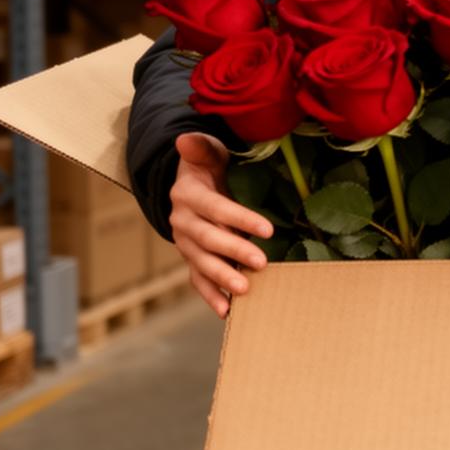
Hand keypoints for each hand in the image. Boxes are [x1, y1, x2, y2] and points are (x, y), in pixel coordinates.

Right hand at [169, 132, 273, 317]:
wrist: (189, 186)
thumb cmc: (209, 167)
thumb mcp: (208, 152)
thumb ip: (201, 148)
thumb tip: (184, 139)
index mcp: (188, 195)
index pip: (215, 208)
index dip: (239, 218)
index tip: (267, 229)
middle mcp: (183, 221)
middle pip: (208, 239)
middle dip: (234, 251)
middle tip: (262, 263)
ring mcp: (185, 243)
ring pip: (201, 262)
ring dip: (221, 278)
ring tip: (244, 290)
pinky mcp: (191, 258)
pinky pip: (197, 280)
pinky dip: (210, 296)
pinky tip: (226, 311)